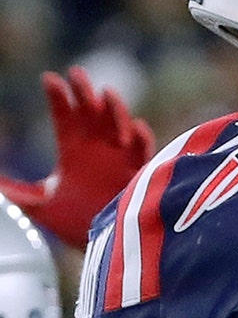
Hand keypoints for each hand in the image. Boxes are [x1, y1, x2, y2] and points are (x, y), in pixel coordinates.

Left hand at [0, 67, 153, 248]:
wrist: (103, 243)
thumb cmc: (74, 220)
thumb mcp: (37, 205)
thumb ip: (14, 191)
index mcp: (73, 149)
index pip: (65, 116)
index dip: (58, 97)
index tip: (49, 79)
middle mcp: (98, 147)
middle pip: (92, 112)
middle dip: (85, 93)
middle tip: (77, 74)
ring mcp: (120, 157)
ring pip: (119, 125)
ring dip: (114, 110)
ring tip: (105, 94)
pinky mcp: (139, 172)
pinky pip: (143, 152)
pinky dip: (140, 139)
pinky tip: (134, 128)